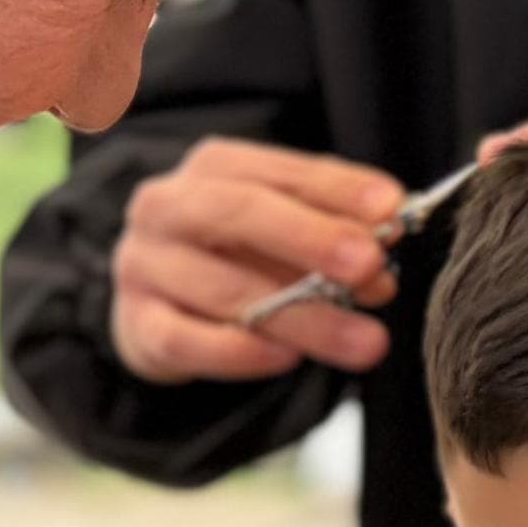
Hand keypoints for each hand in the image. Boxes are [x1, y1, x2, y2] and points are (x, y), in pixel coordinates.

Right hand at [106, 137, 407, 384]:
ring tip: (364, 340)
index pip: (279, 170)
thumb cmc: (238, 256)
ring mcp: (143, 265)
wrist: (163, 303)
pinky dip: (239, 352)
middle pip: (237, 213)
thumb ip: (334, 225)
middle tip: (371, 265)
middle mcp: (166, 207)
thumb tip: (388, 233)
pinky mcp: (136, 323)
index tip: (392, 209)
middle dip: (311, 238)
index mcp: (212, 168)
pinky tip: (286, 358)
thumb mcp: (286, 228)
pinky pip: (185, 340)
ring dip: (302, 316)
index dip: (337, 189)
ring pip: (224, 289)